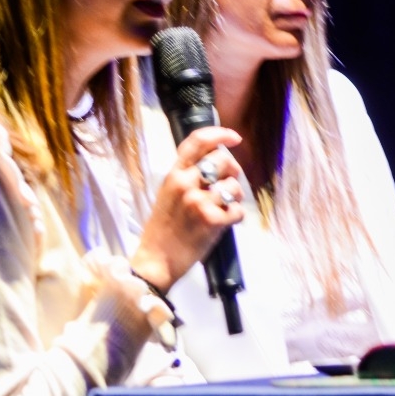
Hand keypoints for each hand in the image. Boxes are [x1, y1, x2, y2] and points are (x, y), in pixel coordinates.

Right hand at [131, 126, 244, 291]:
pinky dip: (235, 216)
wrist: (157, 261)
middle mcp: (185, 184)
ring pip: (234, 186)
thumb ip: (187, 175)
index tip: (234, 137)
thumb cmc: (163, 228)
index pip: (197, 142)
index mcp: (173, 175)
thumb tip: (216, 160)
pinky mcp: (212, 221)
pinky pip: (237, 210)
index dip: (220, 134)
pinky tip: (224, 222)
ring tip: (224, 206)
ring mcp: (199, 202)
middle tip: (229, 182)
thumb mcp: (168, 193)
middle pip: (223, 160)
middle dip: (233, 170)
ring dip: (235, 196)